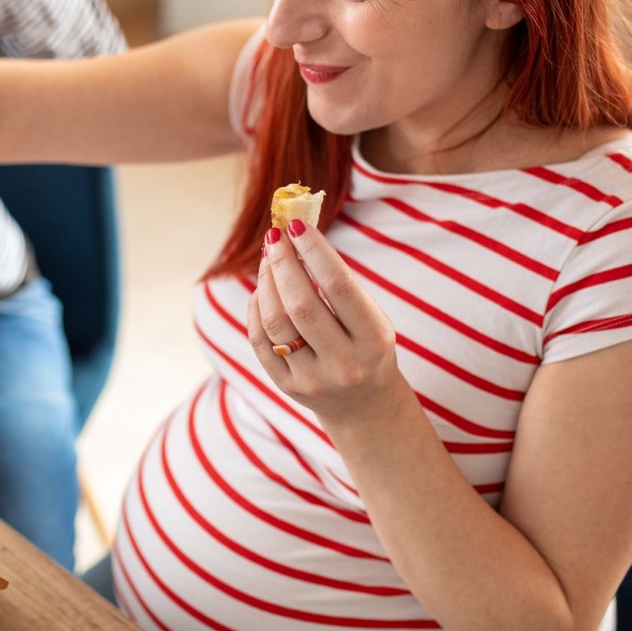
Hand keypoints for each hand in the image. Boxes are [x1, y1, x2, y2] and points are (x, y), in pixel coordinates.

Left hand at [247, 220, 403, 422]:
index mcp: (374, 340)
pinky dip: (257, 307)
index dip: (314, 251)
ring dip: (266, 281)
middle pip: (301, 304)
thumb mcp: (371, 318)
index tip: (296, 224)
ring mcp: (312, 378)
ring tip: (269, 258)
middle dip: (283, 263)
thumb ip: (339, 284)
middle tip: (275, 236)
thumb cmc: (367, 347)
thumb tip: (297, 234)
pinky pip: (260, 340)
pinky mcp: (286, 385)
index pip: (339, 286)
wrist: (364, 406)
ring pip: (275, 322)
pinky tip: (263, 288)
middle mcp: (344, 363)